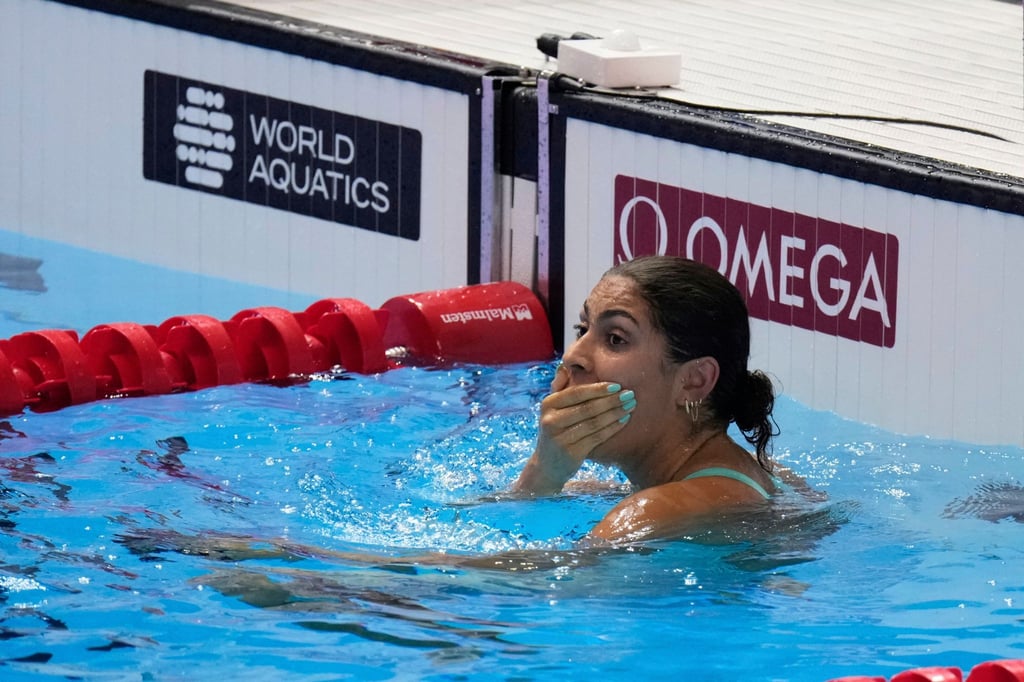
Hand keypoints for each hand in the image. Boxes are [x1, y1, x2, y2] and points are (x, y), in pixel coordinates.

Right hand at [513, 366, 635, 494]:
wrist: (547, 465)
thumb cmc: (557, 431)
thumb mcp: (553, 409)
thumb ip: (561, 388)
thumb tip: (567, 365)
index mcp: (548, 404)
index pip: (577, 393)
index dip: (598, 389)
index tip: (617, 386)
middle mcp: (551, 420)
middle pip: (587, 408)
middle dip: (611, 400)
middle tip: (630, 395)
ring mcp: (560, 438)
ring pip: (594, 422)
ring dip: (615, 413)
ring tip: (630, 406)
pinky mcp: (570, 453)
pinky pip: (597, 437)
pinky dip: (612, 428)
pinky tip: (623, 421)